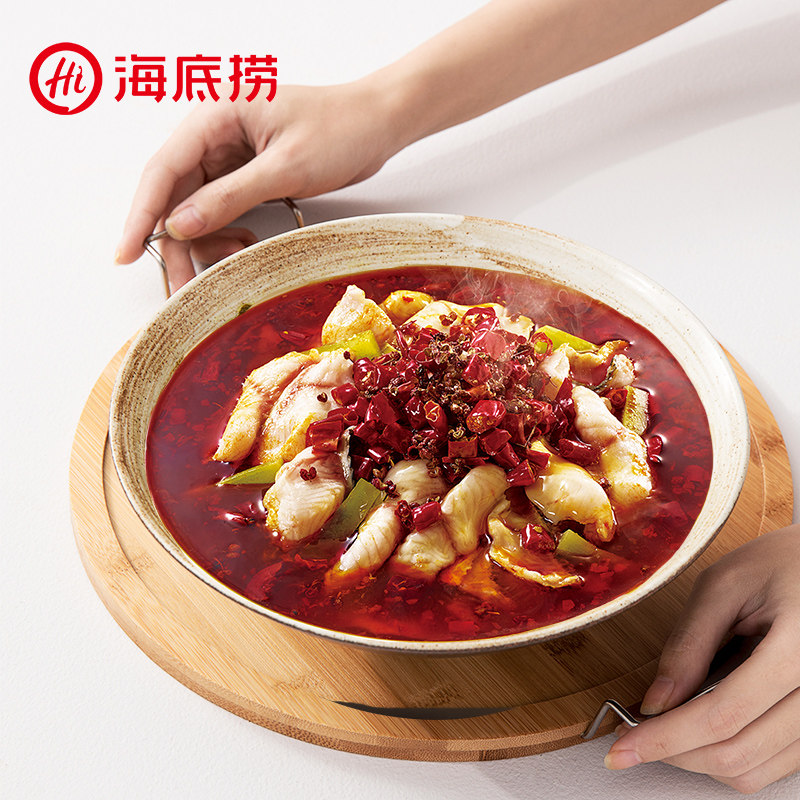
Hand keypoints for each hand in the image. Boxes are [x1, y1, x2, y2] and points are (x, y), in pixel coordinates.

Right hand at [115, 80, 407, 290]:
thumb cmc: (339, 130)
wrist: (379, 123)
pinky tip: (246, 246)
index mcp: (215, 115)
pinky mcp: (248, 173)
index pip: (163, 168)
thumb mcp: (283, 167)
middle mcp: (215, 133)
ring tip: (234, 262)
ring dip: (209, 242)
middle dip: (179, 242)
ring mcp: (231, 154)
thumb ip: (229, 197)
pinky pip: (223, 209)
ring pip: (199, 208)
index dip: (142, 214)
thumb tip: (179, 226)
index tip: (125, 253)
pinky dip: (229, 234)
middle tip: (183, 287)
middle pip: (177, 194)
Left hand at [605, 524, 799, 792]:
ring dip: (699, 758)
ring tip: (662, 728)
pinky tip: (697, 728)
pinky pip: (773, 763)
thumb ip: (689, 644)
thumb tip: (655, 701)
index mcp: (797, 649)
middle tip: (631, 736)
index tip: (622, 747)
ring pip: (755, 770)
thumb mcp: (723, 586)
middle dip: (674, 752)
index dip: (666, 737)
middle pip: (738, 753)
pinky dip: (728, 755)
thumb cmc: (780, 564)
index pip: (723, 716)